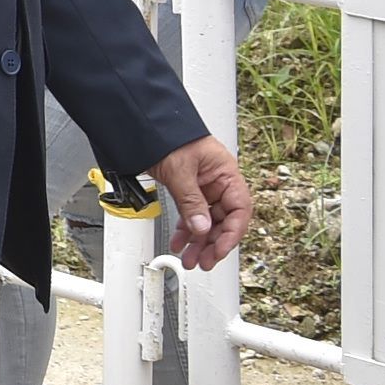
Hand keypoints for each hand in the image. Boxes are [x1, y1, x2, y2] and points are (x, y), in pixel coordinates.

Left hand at [145, 135, 253, 271]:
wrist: (145, 122)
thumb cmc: (168, 136)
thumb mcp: (180, 171)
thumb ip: (191, 202)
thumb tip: (202, 228)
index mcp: (226, 173)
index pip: (239, 209)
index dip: (232, 233)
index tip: (220, 250)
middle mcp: (219, 181)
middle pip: (223, 219)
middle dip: (213, 243)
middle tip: (203, 261)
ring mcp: (204, 186)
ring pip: (207, 221)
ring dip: (199, 242)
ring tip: (190, 259)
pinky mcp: (188, 189)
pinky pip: (192, 214)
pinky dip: (186, 230)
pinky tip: (180, 242)